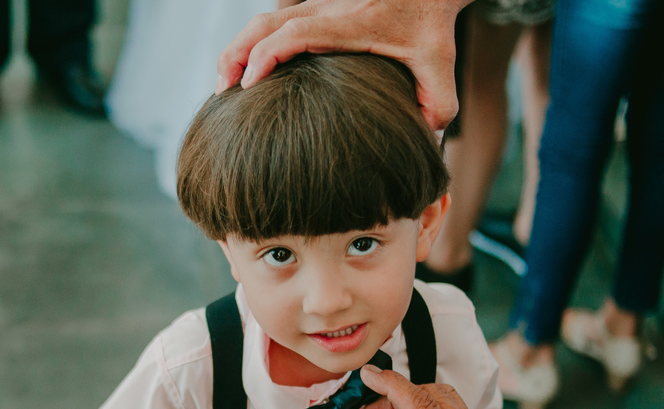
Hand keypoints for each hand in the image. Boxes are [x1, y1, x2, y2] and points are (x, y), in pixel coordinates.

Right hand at [216, 0, 468, 131]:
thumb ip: (437, 104)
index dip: (268, 56)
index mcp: (353, 23)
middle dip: (236, 53)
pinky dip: (253, 44)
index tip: (250, 85)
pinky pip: (275, 21)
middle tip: (221, 91)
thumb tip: (424, 141)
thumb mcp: (441, 63)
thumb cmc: (433, 23)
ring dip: (239, 48)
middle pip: (266, 22)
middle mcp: (328, 8)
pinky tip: (247, 71)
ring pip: (265, 19)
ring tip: (224, 83)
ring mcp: (319, 4)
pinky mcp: (316, 7)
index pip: (297, 32)